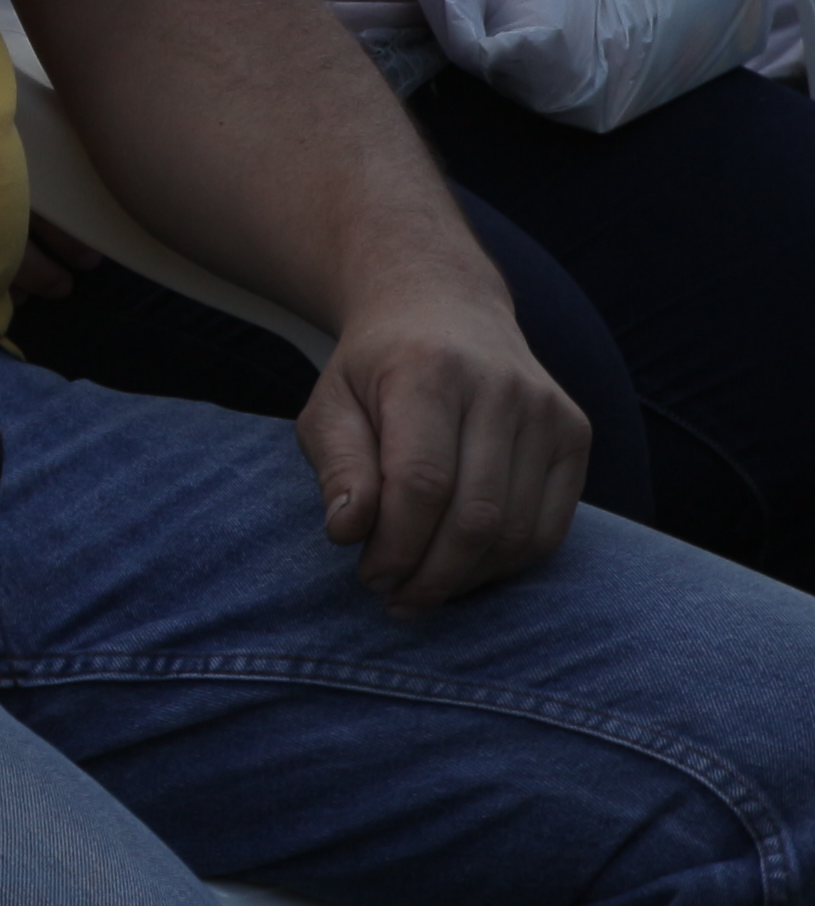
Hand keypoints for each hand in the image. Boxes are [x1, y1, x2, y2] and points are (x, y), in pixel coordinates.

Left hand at [299, 270, 586, 609]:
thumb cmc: (375, 370)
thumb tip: (348, 533)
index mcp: (430, 372)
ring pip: (519, 531)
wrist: (443, 309)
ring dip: (468, 578)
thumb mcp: (330, 405)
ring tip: (423, 588)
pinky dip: (508, 565)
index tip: (368, 575)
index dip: (397, 544)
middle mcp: (501, 388)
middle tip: (394, 597)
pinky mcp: (575, 434)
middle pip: (477, 515)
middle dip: (431, 573)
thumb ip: (338, 467)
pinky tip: (466, 569)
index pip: (422, 482)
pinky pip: (551, 528)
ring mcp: (548, 410)